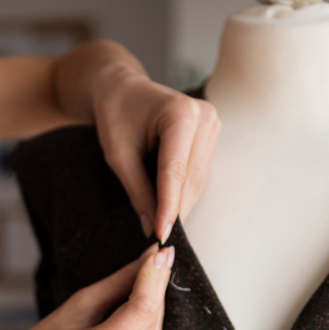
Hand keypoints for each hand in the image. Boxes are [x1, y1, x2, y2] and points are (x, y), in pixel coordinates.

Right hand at [0, 242, 174, 329]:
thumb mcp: (77, 306)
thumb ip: (118, 283)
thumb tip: (151, 258)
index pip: (141, 310)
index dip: (154, 279)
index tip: (161, 253)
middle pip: (151, 322)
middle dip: (157, 287)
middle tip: (158, 258)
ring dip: (155, 307)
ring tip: (149, 280)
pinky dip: (147, 329)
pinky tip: (140, 312)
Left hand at [91, 62, 220, 243]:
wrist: (122, 89)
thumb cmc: (116, 115)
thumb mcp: (119, 155)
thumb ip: (137, 191)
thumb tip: (151, 228)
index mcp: (180, 114)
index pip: (175, 171)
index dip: (169, 207)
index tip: (162, 235)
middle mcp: (204, 117)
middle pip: (190, 178)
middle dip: (176, 211)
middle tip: (160, 240)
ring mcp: (212, 126)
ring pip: (197, 180)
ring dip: (181, 204)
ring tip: (162, 227)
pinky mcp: (211, 136)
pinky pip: (198, 173)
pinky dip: (183, 192)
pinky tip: (170, 208)